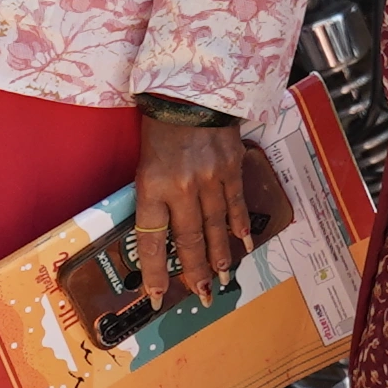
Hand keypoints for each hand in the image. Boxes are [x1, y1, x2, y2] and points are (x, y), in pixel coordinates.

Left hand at [124, 113, 261, 309]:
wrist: (188, 90)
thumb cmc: (160, 126)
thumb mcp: (144, 162)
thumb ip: (153, 197)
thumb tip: (161, 231)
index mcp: (152, 186)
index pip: (151, 240)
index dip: (155, 271)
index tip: (155, 295)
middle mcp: (181, 188)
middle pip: (188, 241)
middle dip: (194, 273)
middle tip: (200, 296)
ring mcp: (210, 179)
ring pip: (215, 228)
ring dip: (220, 257)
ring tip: (222, 280)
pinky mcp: (231, 168)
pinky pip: (237, 204)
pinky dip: (241, 227)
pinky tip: (243, 245)